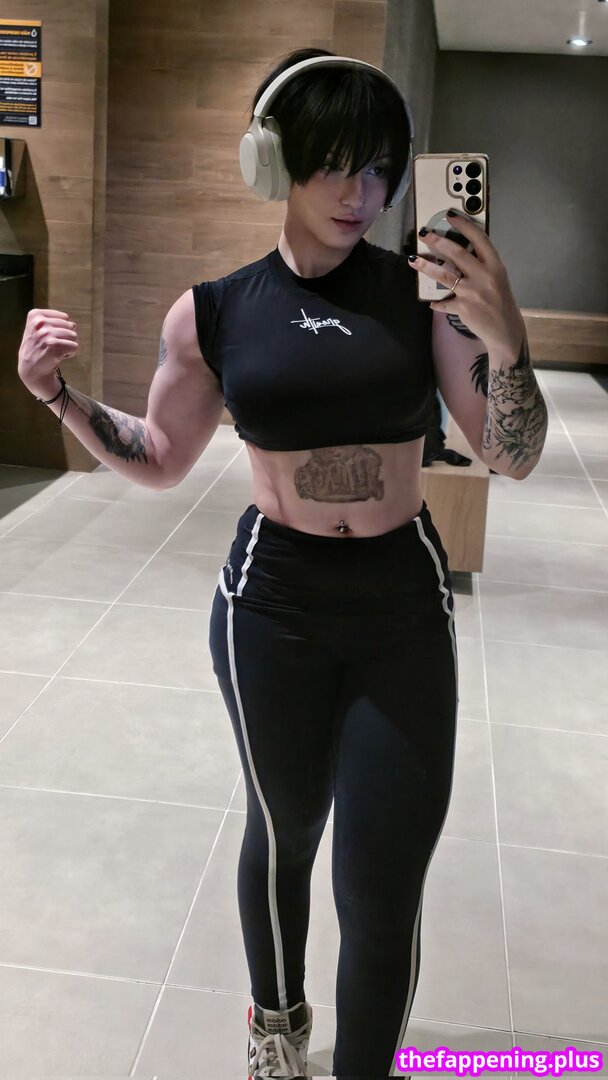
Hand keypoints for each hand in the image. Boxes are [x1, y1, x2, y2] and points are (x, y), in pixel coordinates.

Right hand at [18, 309, 78, 395]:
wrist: (31, 371)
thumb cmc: (38, 349)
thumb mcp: (38, 329)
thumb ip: (55, 321)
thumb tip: (73, 324)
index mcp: (35, 315)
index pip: (65, 317)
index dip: (60, 329)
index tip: (47, 338)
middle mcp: (39, 323)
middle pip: (70, 326)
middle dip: (65, 338)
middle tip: (51, 346)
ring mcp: (46, 334)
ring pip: (73, 336)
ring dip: (66, 346)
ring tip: (53, 352)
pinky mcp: (53, 346)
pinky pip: (74, 347)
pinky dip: (69, 354)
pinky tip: (57, 357)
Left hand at [409, 213, 525, 352]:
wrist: (505, 330)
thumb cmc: (501, 302)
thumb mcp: (498, 279)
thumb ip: (483, 266)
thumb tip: (460, 255)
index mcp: (495, 266)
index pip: (479, 239)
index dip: (464, 225)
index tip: (450, 216)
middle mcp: (484, 276)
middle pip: (457, 254)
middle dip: (437, 241)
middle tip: (424, 234)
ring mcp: (472, 292)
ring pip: (444, 275)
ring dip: (426, 267)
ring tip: (413, 260)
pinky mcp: (462, 308)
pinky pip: (444, 303)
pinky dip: (437, 303)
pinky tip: (433, 303)